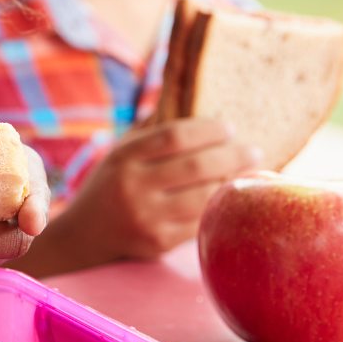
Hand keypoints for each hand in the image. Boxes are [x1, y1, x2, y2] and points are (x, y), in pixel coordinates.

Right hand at [9, 119, 260, 276]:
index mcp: (125, 157)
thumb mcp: (122, 151)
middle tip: (255, 150)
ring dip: (233, 182)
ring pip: (203, 197)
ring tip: (251, 172)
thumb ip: (153, 130)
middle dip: (232, 156)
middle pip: (195, 167)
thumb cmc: (115, 183)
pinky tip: (232, 196)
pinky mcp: (159, 242)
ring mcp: (146, 217)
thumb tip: (194, 99)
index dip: (208, 130)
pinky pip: (200, 222)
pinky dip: (221, 207)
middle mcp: (133, 186)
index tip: (229, 127)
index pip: (174, 137)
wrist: (87, 233)